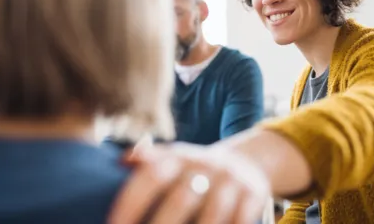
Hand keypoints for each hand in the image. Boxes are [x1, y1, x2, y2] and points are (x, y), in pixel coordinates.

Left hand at [108, 143, 270, 223]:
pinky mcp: (253, 194)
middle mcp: (205, 165)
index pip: (150, 176)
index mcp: (178, 157)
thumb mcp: (174, 158)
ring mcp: (230, 180)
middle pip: (180, 199)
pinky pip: (239, 223)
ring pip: (212, 218)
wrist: (245, 162)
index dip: (130, 203)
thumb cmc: (196, 169)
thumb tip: (120, 161)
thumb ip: (148, 160)